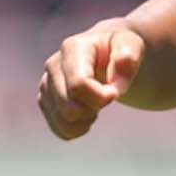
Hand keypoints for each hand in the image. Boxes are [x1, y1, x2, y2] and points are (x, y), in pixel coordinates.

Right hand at [37, 22, 144, 140]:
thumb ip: (127, 58)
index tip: (115, 93)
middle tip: (105, 99)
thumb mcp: (130, 46)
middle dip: (93, 109)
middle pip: (69, 108)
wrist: (105, 54)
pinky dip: (77, 129)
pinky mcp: (45, 100)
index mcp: (72, 48)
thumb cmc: (118, 50)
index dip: (101, 97)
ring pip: (63, 122)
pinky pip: (59, 129)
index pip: (79, 85)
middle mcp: (53, 65)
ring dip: (85, 120)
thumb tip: (116, 79)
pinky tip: (86, 114)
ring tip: (95, 105)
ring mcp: (46, 84)